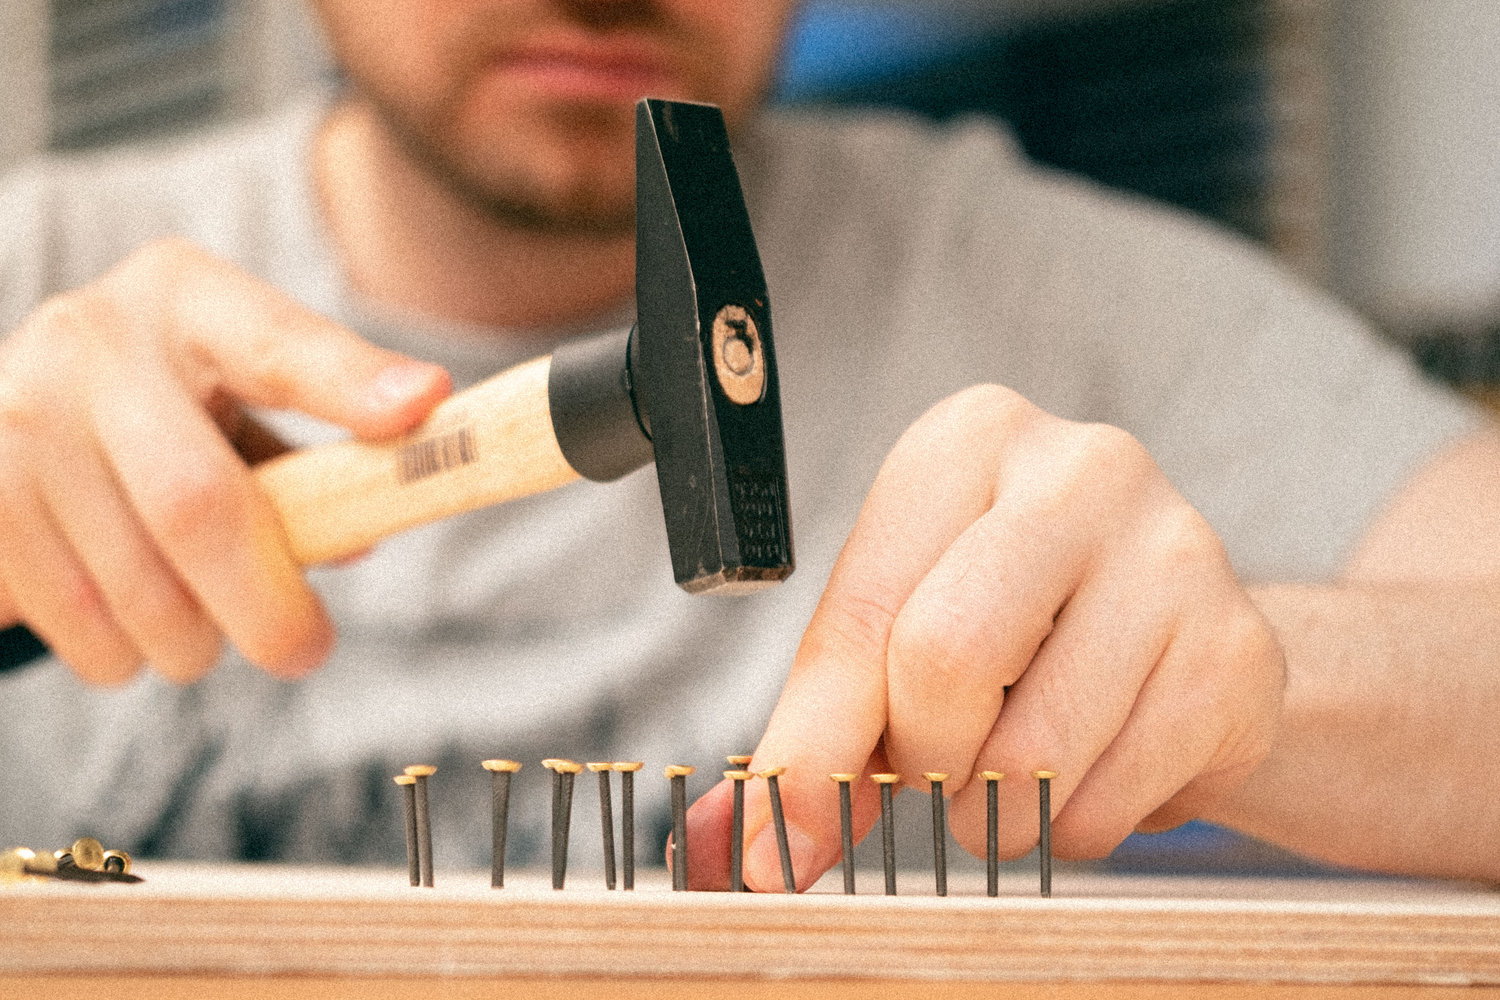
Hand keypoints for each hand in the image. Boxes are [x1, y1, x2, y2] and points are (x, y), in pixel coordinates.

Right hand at [0, 238, 449, 684]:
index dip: (350, 381)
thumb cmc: (174, 405)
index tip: (422, 403)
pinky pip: (68, 619)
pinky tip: (124, 617)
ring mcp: (15, 415)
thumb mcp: (239, 397)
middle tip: (303, 651)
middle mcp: (93, 340)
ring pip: (131, 588)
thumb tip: (356, 539)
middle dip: (265, 607)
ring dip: (188, 643)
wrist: (27, 399)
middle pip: (197, 505)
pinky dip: (116, 651)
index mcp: (188, 298)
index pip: (279, 343)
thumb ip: (309, 462)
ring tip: (202, 632)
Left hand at [685, 384, 1283, 889]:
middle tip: (936, 769)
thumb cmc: (1009, 616)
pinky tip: (1088, 769)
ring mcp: (1180, 553)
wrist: (1169, 626)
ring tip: (1008, 769)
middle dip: (923, 758)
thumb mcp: (895, 637)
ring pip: (1033, 749)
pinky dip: (1072, 827)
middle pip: (948, 659)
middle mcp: (1082, 470)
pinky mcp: (1242, 654)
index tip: (781, 836)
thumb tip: (741, 846)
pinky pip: (1112, 803)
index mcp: (969, 441)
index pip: (867, 609)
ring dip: (994, 808)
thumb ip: (815, 731)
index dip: (815, 741)